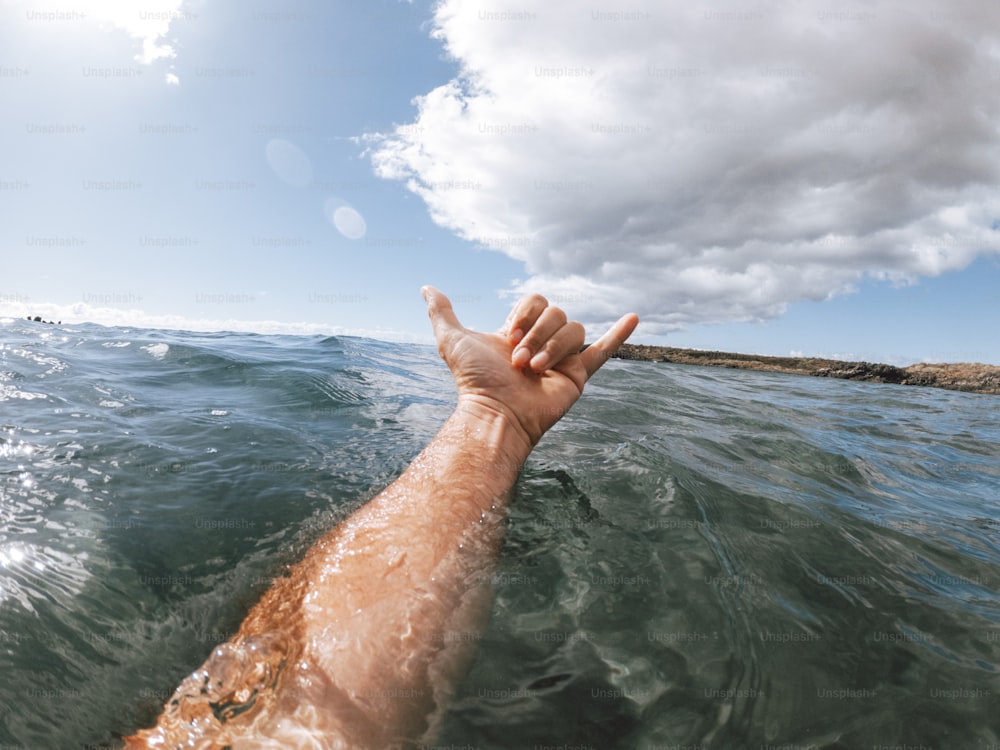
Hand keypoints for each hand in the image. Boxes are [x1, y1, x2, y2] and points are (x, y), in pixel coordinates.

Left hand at [422, 286, 638, 448]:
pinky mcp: (579, 375)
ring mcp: (562, 358)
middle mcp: (543, 343)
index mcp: (521, 332)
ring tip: (534, 370)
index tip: (509, 334)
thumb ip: (442, 313)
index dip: (526, 313)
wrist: (496, 413)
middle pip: (557, 314)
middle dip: (537, 334)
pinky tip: (633, 316)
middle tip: (519, 361)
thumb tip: (427, 288)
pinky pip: (604, 350)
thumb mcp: (453, 341)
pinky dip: (619, 334)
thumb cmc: (474, 381)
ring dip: (553, 347)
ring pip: (574, 330)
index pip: (537, 301)